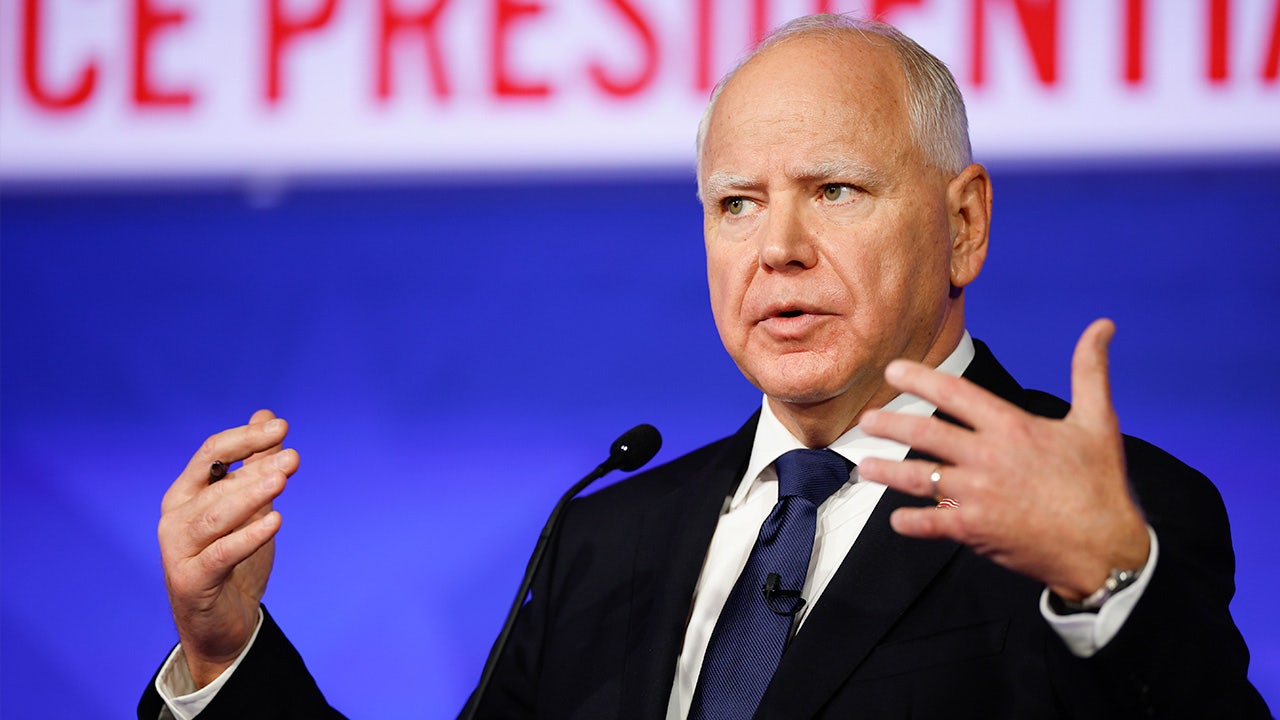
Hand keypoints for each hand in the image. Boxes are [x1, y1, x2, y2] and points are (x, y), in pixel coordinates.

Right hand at [157, 409, 298, 686]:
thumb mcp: (249, 506)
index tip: (282, 426)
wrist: (222, 624)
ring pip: (215, 517)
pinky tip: (275, 521)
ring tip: (283, 481)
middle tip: (293, 457)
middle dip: (256, 467)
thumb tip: (266, 416)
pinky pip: (220, 555)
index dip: (246, 438)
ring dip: (250, 496)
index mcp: (186, 493)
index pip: (212, 453)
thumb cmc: (234, 560)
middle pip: (215, 483)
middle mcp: (176, 518)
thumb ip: (255, 463)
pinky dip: (248, 537)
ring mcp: (178, 550)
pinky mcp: (190, 581)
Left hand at [858, 320, 1149, 600]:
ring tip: (864, 467)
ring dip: (886, 471)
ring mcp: (977, 495)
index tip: (892, 370)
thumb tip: (1102, 325)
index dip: (920, 378)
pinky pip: (930, 523)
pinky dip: (910, 521)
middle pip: (925, 432)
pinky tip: (897, 518)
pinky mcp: (975, 530)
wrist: (1106, 549)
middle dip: (890, 423)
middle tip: (866, 420)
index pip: (955, 392)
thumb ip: (1090, 371)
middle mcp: (988, 457)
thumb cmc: (1100, 484)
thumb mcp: (1098, 421)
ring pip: (918, 477)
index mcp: (1012, 427)